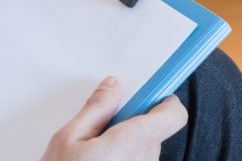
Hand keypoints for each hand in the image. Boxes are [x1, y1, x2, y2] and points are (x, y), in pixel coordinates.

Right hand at [42, 77, 187, 160]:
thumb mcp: (68, 139)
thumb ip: (96, 109)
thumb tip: (113, 87)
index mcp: (133, 143)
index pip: (173, 113)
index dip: (163, 101)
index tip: (148, 94)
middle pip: (155, 132)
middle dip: (134, 125)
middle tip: (103, 130)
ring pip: (145, 152)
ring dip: (128, 148)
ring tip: (95, 156)